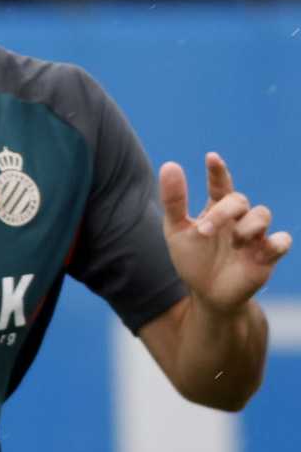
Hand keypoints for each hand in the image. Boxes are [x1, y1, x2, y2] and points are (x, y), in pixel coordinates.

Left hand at [160, 152, 291, 312]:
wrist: (207, 294)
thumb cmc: (194, 260)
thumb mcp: (177, 231)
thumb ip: (174, 201)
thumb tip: (169, 165)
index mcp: (217, 210)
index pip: (221, 184)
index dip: (218, 170)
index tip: (211, 157)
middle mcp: (239, 218)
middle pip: (239, 200)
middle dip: (222, 212)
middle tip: (204, 231)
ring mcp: (255, 235)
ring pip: (262, 215)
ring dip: (245, 227)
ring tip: (232, 244)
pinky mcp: (268, 255)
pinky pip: (282, 241)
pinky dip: (274, 243)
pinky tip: (258, 251)